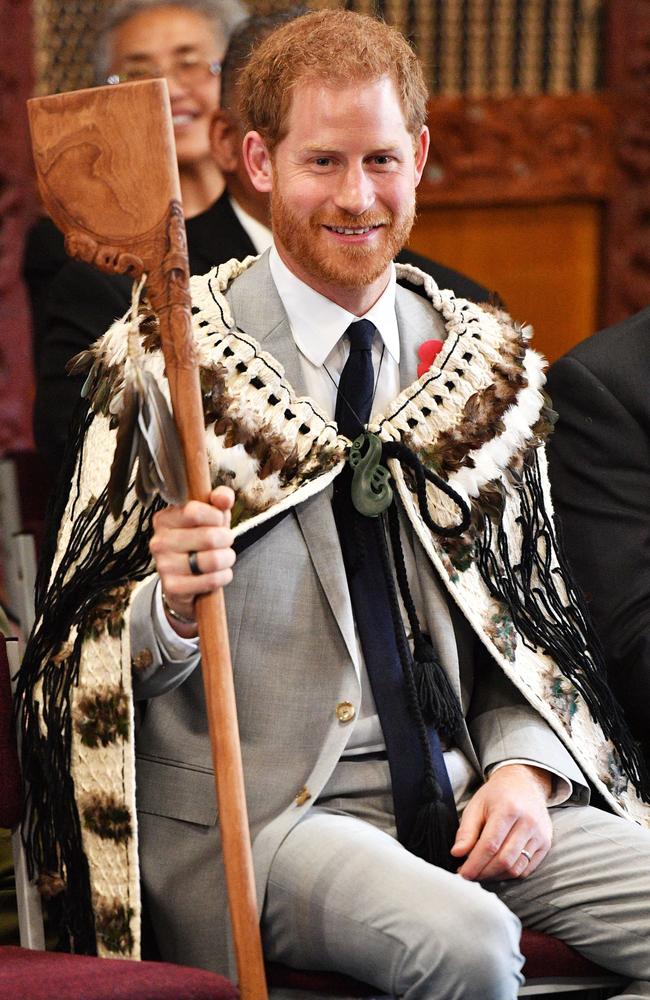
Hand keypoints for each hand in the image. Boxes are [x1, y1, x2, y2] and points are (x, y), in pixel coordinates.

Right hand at [149, 486, 235, 636]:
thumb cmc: (199, 542)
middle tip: (224, 543)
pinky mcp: (173, 587)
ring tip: (223, 558)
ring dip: (227, 559)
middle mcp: (159, 541)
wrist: (185, 580)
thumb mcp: (210, 517)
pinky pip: (211, 580)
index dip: (216, 516)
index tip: (218, 522)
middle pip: (209, 537)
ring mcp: (164, 565)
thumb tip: (224, 497)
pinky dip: (223, 577)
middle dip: (227, 540)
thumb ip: (219, 500)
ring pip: (213, 560)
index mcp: (164, 519)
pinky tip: (218, 574)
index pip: (194, 511)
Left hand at [450, 764, 552, 881]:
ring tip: (482, 872)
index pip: (490, 845)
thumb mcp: (477, 805)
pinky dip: (510, 874)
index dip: (475, 863)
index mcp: (508, 809)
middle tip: (470, 874)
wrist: (524, 783)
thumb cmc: (497, 795)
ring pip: (516, 868)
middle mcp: (528, 822)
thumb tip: (457, 853)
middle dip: (483, 872)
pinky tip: (497, 869)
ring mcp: (540, 834)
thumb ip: (467, 830)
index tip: (463, 873)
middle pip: (504, 860)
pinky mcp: (546, 844)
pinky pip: (527, 869)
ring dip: (496, 876)